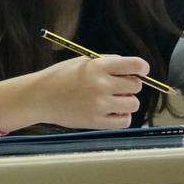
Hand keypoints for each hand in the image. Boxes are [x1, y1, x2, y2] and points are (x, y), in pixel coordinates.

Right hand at [32, 56, 149, 129]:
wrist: (41, 97)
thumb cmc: (62, 77)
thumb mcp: (84, 61)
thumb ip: (108, 63)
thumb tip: (133, 68)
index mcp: (98, 67)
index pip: (135, 65)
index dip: (142, 68)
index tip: (142, 71)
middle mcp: (101, 85)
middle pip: (136, 86)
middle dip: (130, 85)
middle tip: (117, 87)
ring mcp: (100, 105)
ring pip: (133, 104)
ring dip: (127, 101)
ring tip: (113, 100)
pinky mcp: (97, 122)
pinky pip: (125, 121)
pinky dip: (122, 116)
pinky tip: (112, 111)